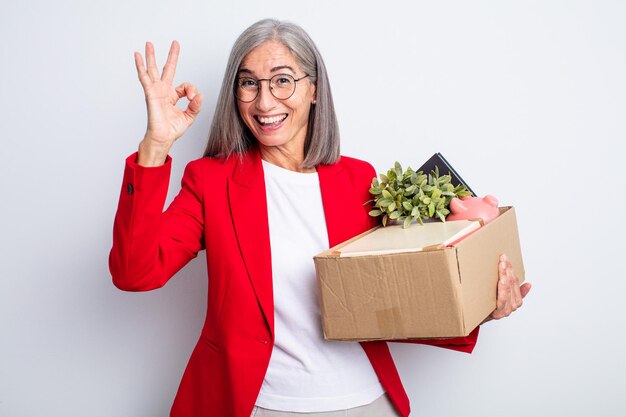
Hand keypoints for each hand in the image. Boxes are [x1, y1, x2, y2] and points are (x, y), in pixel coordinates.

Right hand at [134, 41, 202, 165]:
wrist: (163, 138)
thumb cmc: (172, 129)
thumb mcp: (189, 116)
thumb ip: (195, 105)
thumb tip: (200, 95)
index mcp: (172, 96)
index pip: (185, 86)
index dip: (191, 91)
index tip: (193, 99)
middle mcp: (163, 91)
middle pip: (167, 69)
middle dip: (171, 56)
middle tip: (174, 43)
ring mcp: (156, 91)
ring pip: (153, 70)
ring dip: (151, 57)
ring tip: (148, 44)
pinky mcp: (150, 94)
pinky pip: (144, 78)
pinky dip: (140, 67)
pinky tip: (137, 56)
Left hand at [484, 254, 531, 322]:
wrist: (479, 318)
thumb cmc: (491, 305)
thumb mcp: (504, 297)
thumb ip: (517, 291)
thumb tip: (529, 285)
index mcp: (517, 301)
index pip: (515, 281)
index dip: (511, 269)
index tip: (505, 258)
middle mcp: (513, 306)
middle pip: (512, 284)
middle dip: (507, 270)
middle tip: (502, 259)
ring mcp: (505, 310)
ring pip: (507, 289)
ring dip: (505, 276)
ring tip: (502, 266)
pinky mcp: (497, 313)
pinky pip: (501, 299)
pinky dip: (502, 289)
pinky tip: (501, 280)